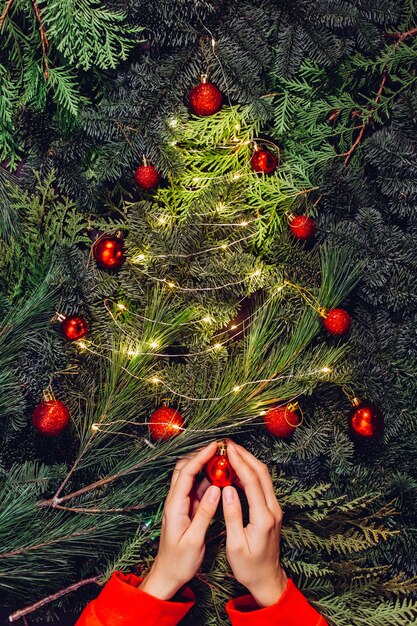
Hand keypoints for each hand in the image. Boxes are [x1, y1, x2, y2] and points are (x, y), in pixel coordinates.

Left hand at [139, 441, 219, 599]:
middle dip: (201, 455)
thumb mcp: (194, 540)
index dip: (200, 457)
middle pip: (185, 468)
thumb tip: (216, 489)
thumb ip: (205, 513)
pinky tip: (221, 478)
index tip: (215, 446)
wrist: (168, 575)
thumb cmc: (179, 562)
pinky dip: (208, 480)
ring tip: (223, 458)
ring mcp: (181, 504)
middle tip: (220, 448)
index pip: (186, 473)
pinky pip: (197, 488)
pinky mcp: (187, 509)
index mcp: (175, 506)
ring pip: (191, 477)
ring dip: (205, 466)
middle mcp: (175, 501)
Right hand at [222, 441, 287, 607]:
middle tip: (228, 444)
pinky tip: (237, 469)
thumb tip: (226, 489)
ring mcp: (275, 509)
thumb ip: (232, 515)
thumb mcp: (235, 545)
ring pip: (264, 477)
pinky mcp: (272, 511)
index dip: (240, 462)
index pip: (252, 482)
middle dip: (245, 455)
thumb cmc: (248, 567)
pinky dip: (251, 472)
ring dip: (249, 461)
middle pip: (262, 473)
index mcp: (264, 517)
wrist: (267, 579)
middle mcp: (273, 510)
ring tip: (231, 451)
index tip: (227, 449)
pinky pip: (262, 485)